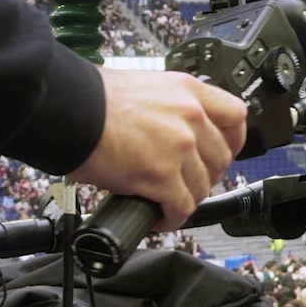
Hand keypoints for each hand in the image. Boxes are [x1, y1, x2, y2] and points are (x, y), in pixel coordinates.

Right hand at [68, 68, 247, 229]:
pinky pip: (181, 206)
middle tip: (187, 182)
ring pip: (202, 186)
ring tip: (167, 203)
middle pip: (221, 157)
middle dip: (206, 176)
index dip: (232, 140)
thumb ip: (168, 108)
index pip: (235, 115)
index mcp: (189, 90)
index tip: (223, 151)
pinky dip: (172, 218)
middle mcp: (191, 115)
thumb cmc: (94, 98)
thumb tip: (170, 134)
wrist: (70, 109)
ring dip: (186, 199)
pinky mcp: (163, 174)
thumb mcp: (146, 88)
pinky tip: (158, 218)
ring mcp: (181, 145)